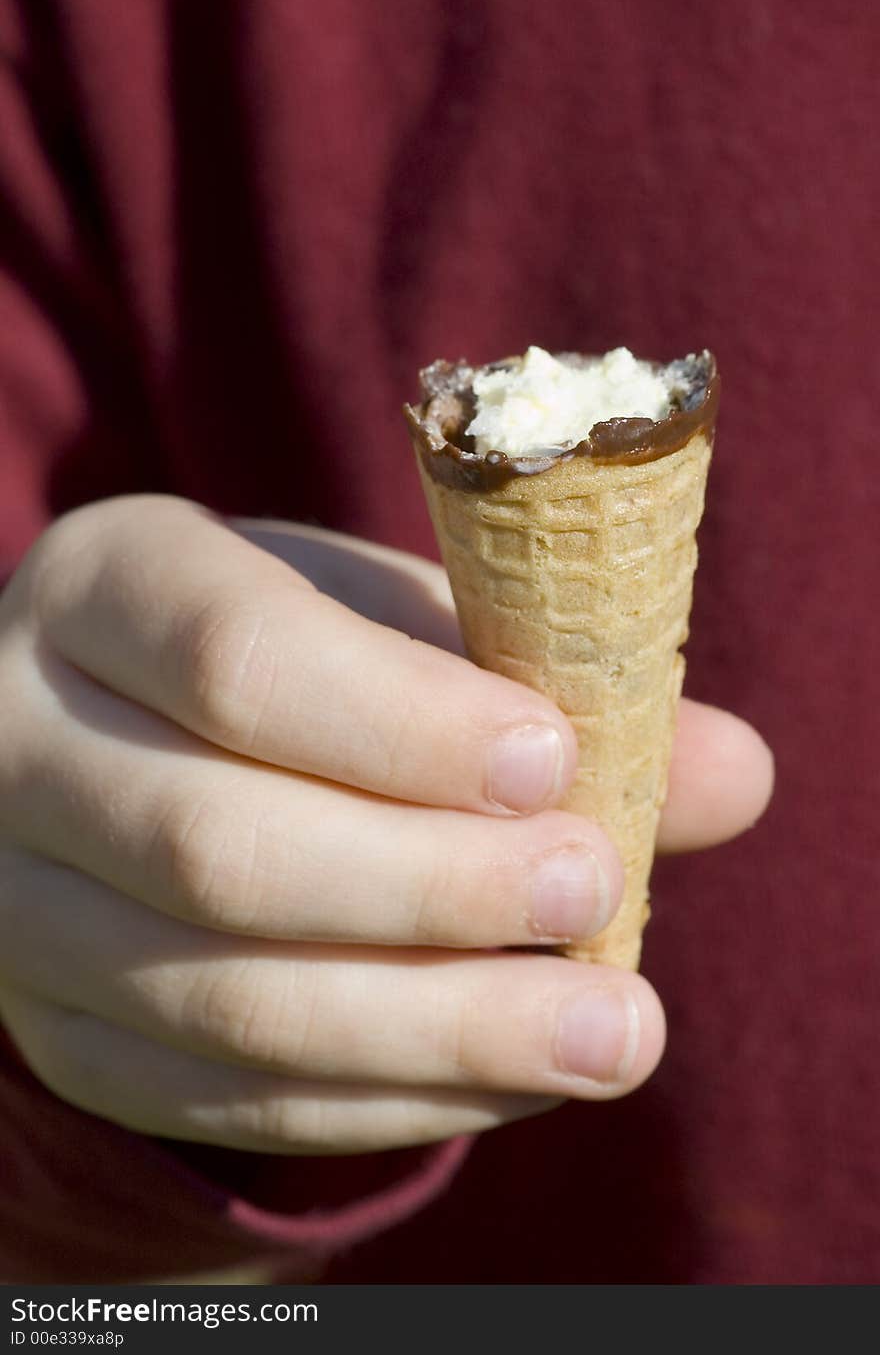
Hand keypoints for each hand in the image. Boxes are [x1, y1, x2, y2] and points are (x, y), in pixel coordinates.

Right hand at [0, 496, 772, 1152]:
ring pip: (216, 999)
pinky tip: (514, 1077)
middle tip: (593, 892)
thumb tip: (737, 774)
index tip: (553, 761)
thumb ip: (547, 680)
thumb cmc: (291, 657)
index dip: (398, 723)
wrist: (130, 741)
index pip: (233, 656)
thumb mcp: (392, 623)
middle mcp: (24, 742)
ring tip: (608, 1032)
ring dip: (433, 1028)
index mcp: (109, 587)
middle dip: (427, 888)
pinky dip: (384, 1096)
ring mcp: (21, 903)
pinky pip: (217, 1098)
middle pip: (214, 846)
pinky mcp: (59, 1030)